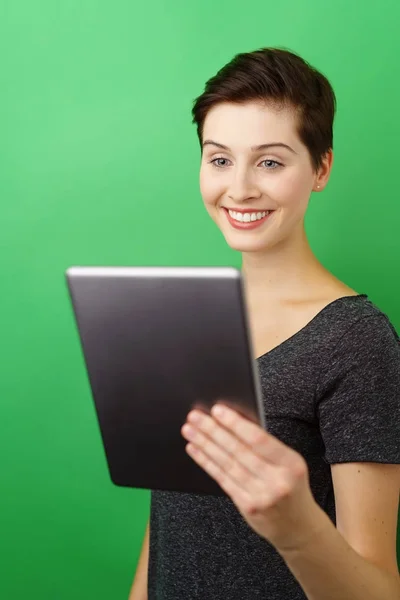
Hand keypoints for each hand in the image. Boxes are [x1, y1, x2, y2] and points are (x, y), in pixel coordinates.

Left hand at [181, 403, 323, 553]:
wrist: (298, 527)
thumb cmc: (291, 486)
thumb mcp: (289, 464)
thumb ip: (266, 447)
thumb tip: (232, 421)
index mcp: (292, 464)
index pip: (259, 439)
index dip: (235, 423)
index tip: (217, 410)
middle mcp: (277, 481)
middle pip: (238, 450)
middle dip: (213, 430)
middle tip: (195, 416)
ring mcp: (262, 496)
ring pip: (227, 464)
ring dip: (205, 444)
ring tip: (190, 430)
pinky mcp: (248, 507)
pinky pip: (223, 479)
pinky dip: (207, 462)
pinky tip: (196, 450)